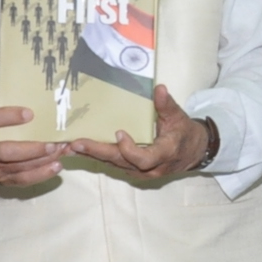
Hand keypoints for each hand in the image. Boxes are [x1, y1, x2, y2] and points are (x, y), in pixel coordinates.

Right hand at [0, 108, 68, 186]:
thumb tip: (42, 107)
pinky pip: (24, 179)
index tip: (30, 113)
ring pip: (18, 167)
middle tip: (52, 144)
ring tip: (59, 152)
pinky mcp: (4, 180)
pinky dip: (42, 173)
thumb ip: (11, 114)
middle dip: (31, 149)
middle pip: (5, 152)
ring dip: (42, 160)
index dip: (9, 117)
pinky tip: (56, 166)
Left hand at [67, 86, 210, 178]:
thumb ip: (167, 105)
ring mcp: (140, 172)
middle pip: (121, 162)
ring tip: (68, 148)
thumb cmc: (185, 134)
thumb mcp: (179, 117)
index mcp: (164, 154)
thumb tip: (159, 89)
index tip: (119, 132)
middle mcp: (150, 168)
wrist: (192, 152)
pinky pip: (113, 164)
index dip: (129, 149)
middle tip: (75, 144)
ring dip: (91, 156)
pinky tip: (79, 150)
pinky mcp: (132, 170)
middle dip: (97, 152)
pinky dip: (96, 157)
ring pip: (113, 165)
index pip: (143, 158)